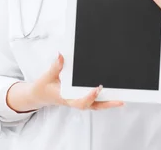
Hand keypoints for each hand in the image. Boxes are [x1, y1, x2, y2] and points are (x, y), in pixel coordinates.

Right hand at [7, 54, 123, 111]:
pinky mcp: (79, 97)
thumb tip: (61, 55)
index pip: (80, 101)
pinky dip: (102, 99)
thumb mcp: (47, 76)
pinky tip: (111, 94)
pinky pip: (93, 101)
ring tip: (120, 99)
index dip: (90, 96)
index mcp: (66, 98)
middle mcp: (74, 101)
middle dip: (106, 104)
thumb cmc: (44, 87)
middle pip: (92, 106)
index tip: (97, 88)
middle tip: (119, 99)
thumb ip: (56, 66)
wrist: (40, 95)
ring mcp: (77, 100)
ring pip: (95, 105)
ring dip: (107, 103)